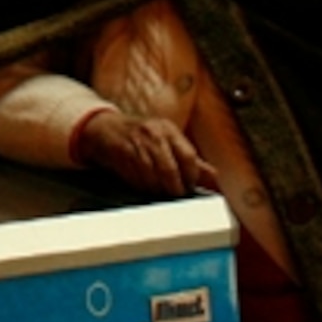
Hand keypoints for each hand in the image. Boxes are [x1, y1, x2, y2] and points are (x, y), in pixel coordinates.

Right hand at [75, 109, 216, 197]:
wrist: (105, 127)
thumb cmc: (141, 136)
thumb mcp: (169, 142)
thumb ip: (193, 162)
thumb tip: (216, 179)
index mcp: (169, 130)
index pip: (188, 157)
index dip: (191, 177)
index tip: (190, 186)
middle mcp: (154, 134)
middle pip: (170, 170)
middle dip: (174, 187)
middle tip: (175, 193)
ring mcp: (136, 143)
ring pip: (153, 177)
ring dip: (157, 189)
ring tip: (158, 189)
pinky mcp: (121, 153)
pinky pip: (136, 178)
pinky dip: (142, 186)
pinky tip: (143, 183)